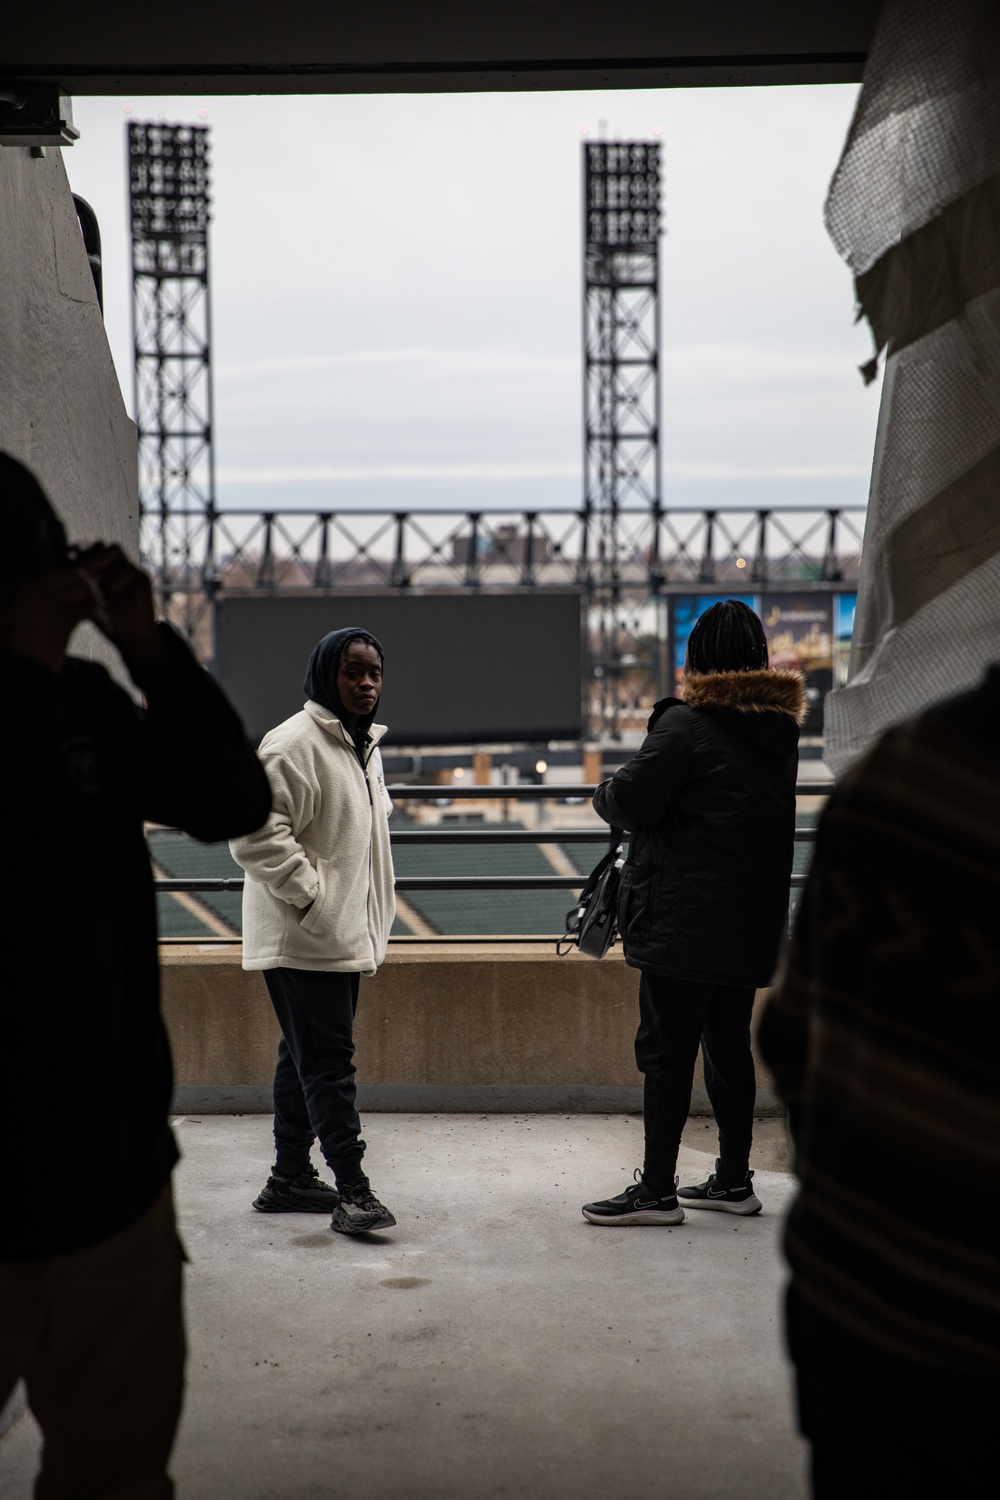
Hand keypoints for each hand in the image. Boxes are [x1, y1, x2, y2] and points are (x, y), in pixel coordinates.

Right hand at [6, 566, 98, 671]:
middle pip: (76, 577)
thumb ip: (56, 600)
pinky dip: (103, 618)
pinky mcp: (60, 621)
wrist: (28, 673)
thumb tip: (83, 581)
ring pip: (85, 590)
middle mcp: (35, 593)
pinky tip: (108, 628)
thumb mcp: (40, 619)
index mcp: (29, 591)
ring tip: (105, 617)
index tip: (94, 597)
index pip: (64, 574)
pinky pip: (90, 610)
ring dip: (100, 603)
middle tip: (103, 607)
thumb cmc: (36, 648)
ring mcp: (46, 606)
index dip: (83, 583)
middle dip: (94, 590)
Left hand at [73, 544, 161, 672]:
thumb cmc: (107, 620)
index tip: (66, 557)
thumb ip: (77, 588)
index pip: (86, 549)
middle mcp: (113, 565)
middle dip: (87, 552)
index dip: (76, 550)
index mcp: (100, 568)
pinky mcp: (142, 578)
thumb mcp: (87, 603)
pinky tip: (111, 589)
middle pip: (99, 544)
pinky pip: (131, 569)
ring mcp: (128, 569)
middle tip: (80, 564)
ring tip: (95, 572)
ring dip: (103, 557)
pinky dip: (120, 577)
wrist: (131, 636)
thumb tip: (52, 575)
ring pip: (115, 549)